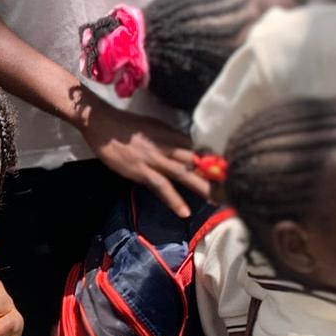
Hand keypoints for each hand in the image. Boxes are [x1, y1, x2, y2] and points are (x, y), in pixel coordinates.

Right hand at [79, 95, 213, 216]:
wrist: (103, 124)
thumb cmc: (125, 125)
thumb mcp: (152, 127)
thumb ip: (168, 137)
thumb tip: (183, 147)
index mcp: (171, 134)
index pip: (197, 148)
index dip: (212, 160)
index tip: (226, 170)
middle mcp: (167, 146)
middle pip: (196, 161)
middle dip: (214, 174)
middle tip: (232, 186)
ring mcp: (155, 159)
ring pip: (184, 174)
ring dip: (201, 188)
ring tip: (217, 201)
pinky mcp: (142, 171)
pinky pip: (162, 186)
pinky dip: (174, 200)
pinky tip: (184, 211)